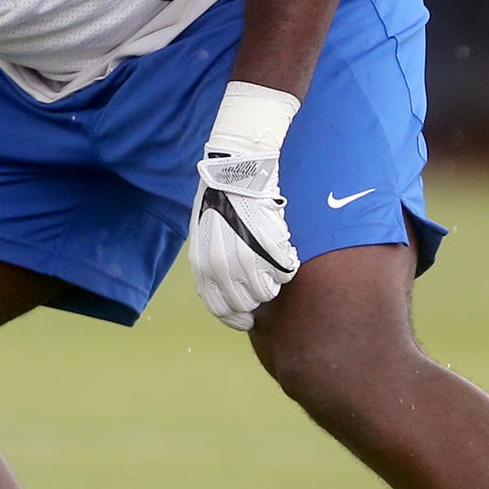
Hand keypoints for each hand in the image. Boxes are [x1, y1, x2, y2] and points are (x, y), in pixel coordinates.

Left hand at [188, 82, 301, 330]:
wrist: (236, 169)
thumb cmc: (219, 197)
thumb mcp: (203, 233)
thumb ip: (211, 262)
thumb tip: (224, 286)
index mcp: (202, 264)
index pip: (218, 308)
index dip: (235, 318)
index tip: (247, 319)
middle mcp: (222, 266)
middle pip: (245, 304)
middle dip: (255, 300)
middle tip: (264, 288)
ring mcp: (247, 257)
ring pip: (267, 292)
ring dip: (272, 283)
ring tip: (272, 264)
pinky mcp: (271, 247)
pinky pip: (285, 272)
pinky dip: (287, 267)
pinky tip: (284, 252)